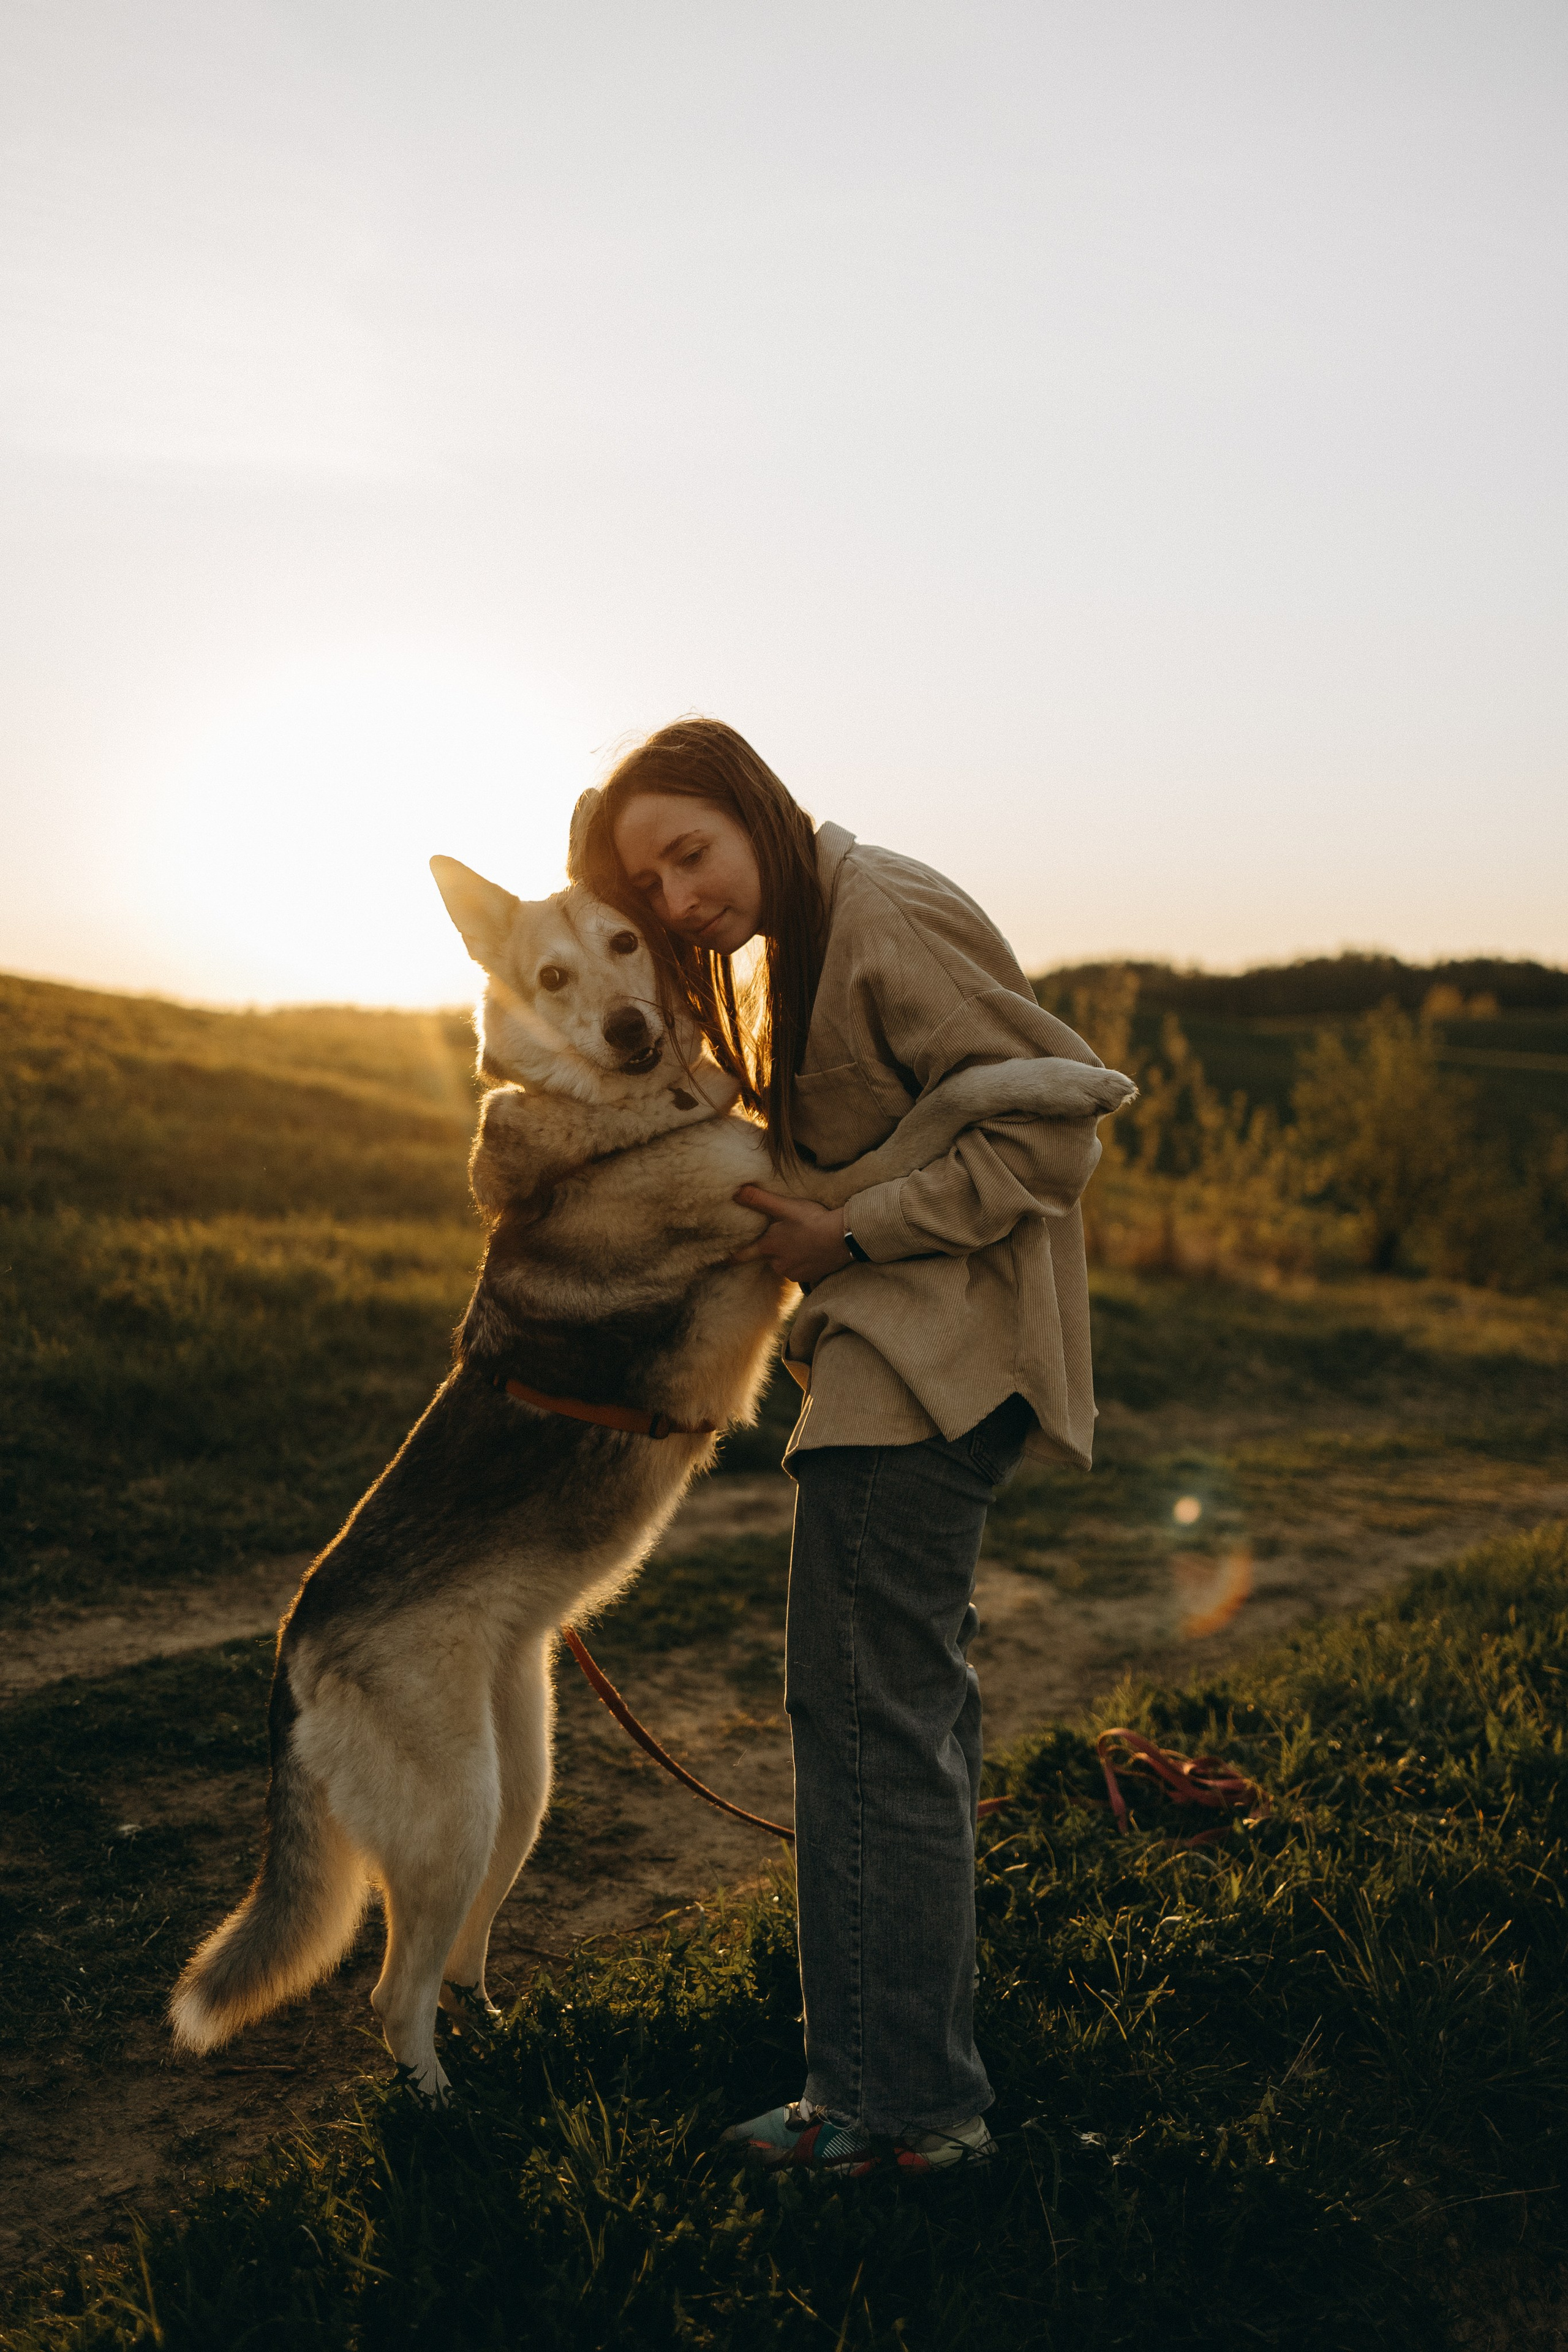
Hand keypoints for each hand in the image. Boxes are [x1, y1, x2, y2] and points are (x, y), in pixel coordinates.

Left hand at [731, 1188, 854, 1285]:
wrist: (843, 1238)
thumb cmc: (813, 1220)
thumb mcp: (784, 1206)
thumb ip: (759, 1200)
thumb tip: (735, 1192)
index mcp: (768, 1248)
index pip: (743, 1255)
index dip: (732, 1257)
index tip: (723, 1260)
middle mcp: (778, 1264)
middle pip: (768, 1257)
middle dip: (772, 1248)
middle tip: (784, 1236)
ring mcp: (794, 1273)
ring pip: (785, 1263)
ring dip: (789, 1254)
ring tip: (803, 1240)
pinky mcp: (810, 1277)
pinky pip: (801, 1270)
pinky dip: (804, 1261)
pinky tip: (813, 1250)